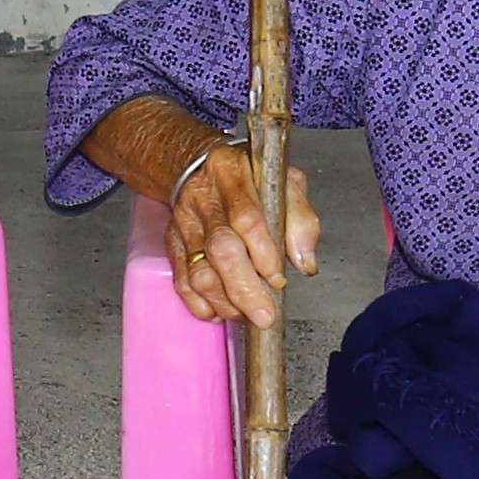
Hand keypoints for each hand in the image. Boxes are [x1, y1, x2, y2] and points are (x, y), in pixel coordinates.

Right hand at [165, 135, 322, 330]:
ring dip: (224, 301)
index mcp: (233, 174)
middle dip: (244, 289)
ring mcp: (184, 223)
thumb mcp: (283, 181)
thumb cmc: (248, 175)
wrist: (198, 164)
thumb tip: (305, 262)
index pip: (246, 218)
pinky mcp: (173, 244)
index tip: (278, 279)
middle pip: (220, 249)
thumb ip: (300, 218)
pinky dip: (200, 304)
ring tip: (246, 314)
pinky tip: (220, 311)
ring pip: (198, 272)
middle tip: (264, 315)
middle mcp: (204, 198)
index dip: (263, 253)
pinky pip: (182, 281)